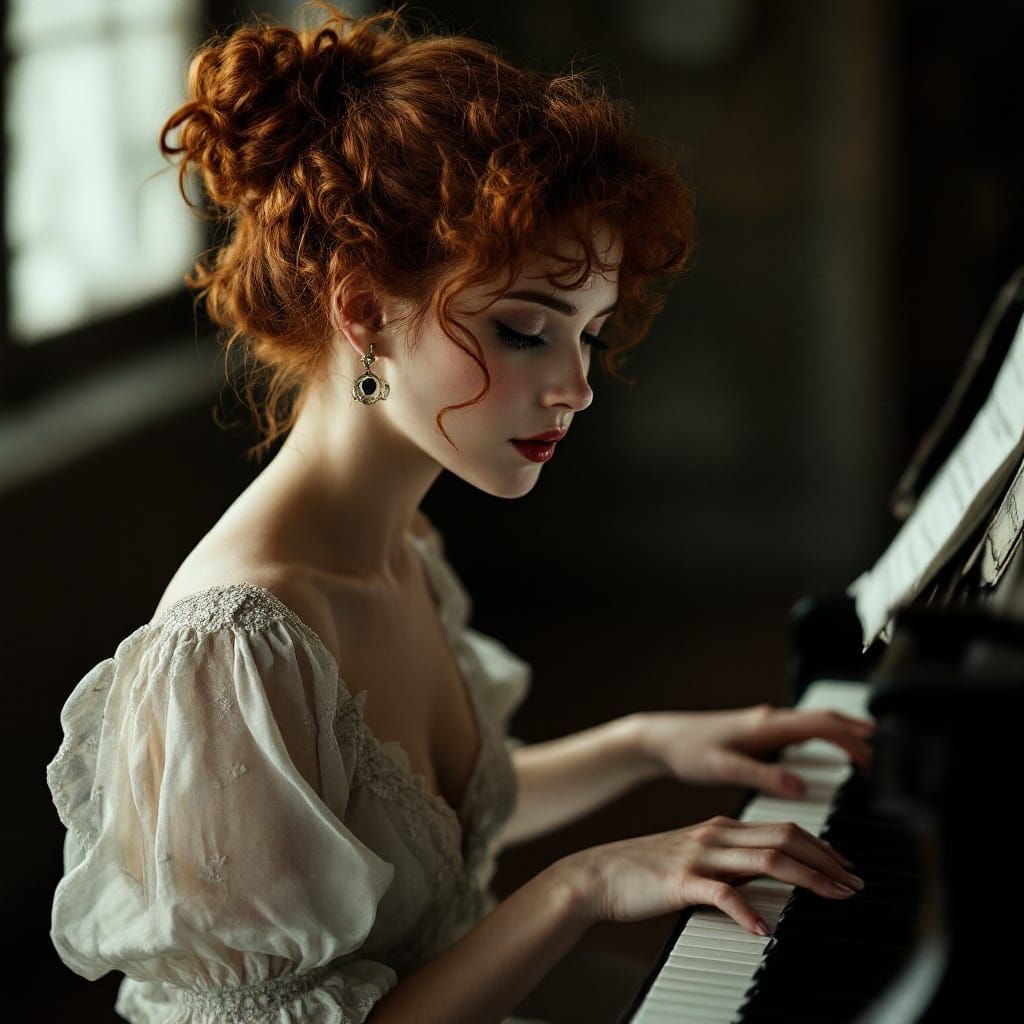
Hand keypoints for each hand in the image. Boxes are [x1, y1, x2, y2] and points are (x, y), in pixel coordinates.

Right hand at [558, 814, 862, 934]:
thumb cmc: (645, 870)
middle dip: (827, 860)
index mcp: (720, 827)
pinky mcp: (680, 882)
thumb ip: (730, 859)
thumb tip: (769, 871)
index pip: (783, 828)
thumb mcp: (695, 856)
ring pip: (764, 859)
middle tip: (855, 883)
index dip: (821, 845)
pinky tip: (763, 929)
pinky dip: (746, 911)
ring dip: (807, 877)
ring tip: (834, 896)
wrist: (598, 874)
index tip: (847, 867)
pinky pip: (721, 895)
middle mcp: (715, 835)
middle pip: (784, 838)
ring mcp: (698, 857)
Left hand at [632, 703, 875, 797]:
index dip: (850, 741)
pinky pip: (798, 731)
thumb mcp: (723, 767)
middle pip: (823, 719)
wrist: (661, 739)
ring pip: (812, 723)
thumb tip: (801, 785)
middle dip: (855, 733)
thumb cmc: (688, 751)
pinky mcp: (756, 733)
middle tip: (882, 755)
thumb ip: (761, 775)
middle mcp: (768, 720)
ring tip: (864, 751)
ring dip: (840, 733)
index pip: (821, 725)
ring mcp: (763, 725)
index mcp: (766, 726)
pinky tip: (821, 752)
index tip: (870, 763)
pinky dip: (820, 738)